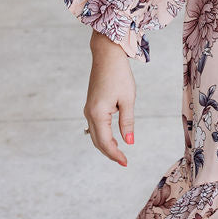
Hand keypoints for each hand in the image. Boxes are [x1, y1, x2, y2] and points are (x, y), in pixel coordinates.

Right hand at [83, 32, 134, 165]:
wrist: (107, 56)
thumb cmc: (119, 75)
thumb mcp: (127, 100)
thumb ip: (127, 122)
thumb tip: (129, 141)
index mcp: (98, 113)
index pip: (106, 142)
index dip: (115, 154)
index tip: (126, 162)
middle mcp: (89, 113)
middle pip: (97, 141)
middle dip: (110, 153)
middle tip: (123, 161)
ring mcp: (88, 109)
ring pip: (94, 134)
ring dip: (105, 145)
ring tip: (119, 153)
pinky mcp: (91, 105)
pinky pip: (94, 126)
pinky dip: (102, 136)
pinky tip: (112, 138)